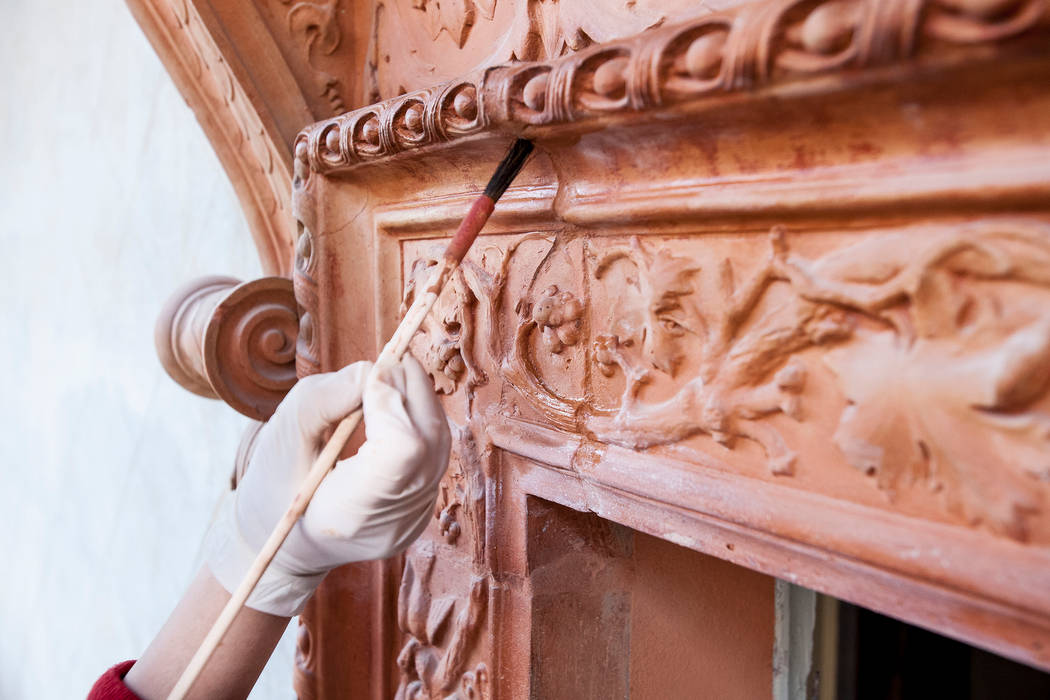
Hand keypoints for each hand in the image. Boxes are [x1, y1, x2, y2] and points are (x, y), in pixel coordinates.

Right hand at [206, 356, 450, 615]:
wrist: (284, 544)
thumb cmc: (274, 485)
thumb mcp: (284, 433)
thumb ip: (327, 396)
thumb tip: (376, 370)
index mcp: (350, 512)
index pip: (402, 449)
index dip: (391, 401)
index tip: (368, 377)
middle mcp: (393, 522)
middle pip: (429, 439)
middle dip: (410, 388)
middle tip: (384, 362)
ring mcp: (414, 520)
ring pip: (438, 442)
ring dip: (418, 399)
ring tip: (387, 379)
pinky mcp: (422, 510)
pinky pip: (434, 454)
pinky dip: (418, 420)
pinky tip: (394, 408)